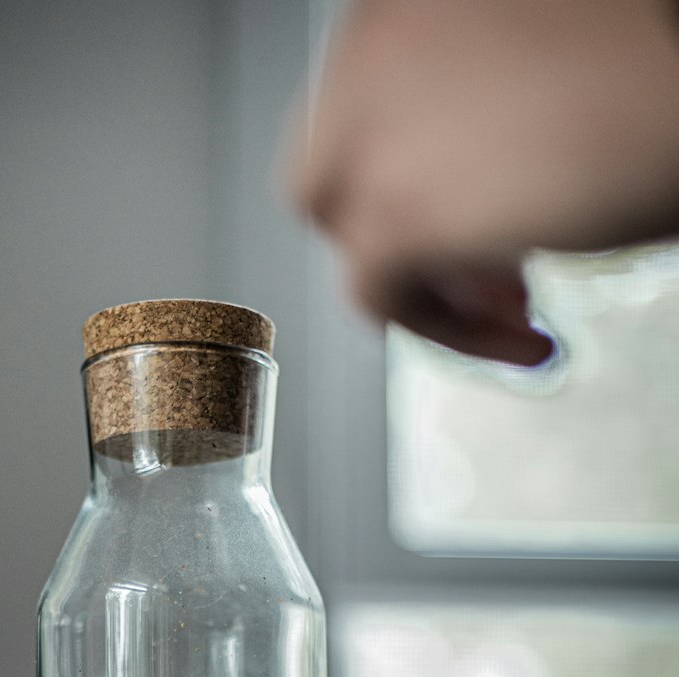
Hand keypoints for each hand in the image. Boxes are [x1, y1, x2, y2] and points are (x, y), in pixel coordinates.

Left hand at [291, 0, 678, 363]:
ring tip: (518, 308)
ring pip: (353, 239)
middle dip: (410, 231)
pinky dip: (447, 332)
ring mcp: (370, 127)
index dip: (411, 167)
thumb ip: (468, 108)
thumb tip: (451, 184)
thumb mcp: (533, 64)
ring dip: (436, 287)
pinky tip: (521, 337)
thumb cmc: (652, 71)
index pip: (359, 106)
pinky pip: (380, 297)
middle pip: (336, 174)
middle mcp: (369, 45)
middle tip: (489, 268)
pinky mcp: (395, 212)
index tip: (470, 205)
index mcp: (401, 2)